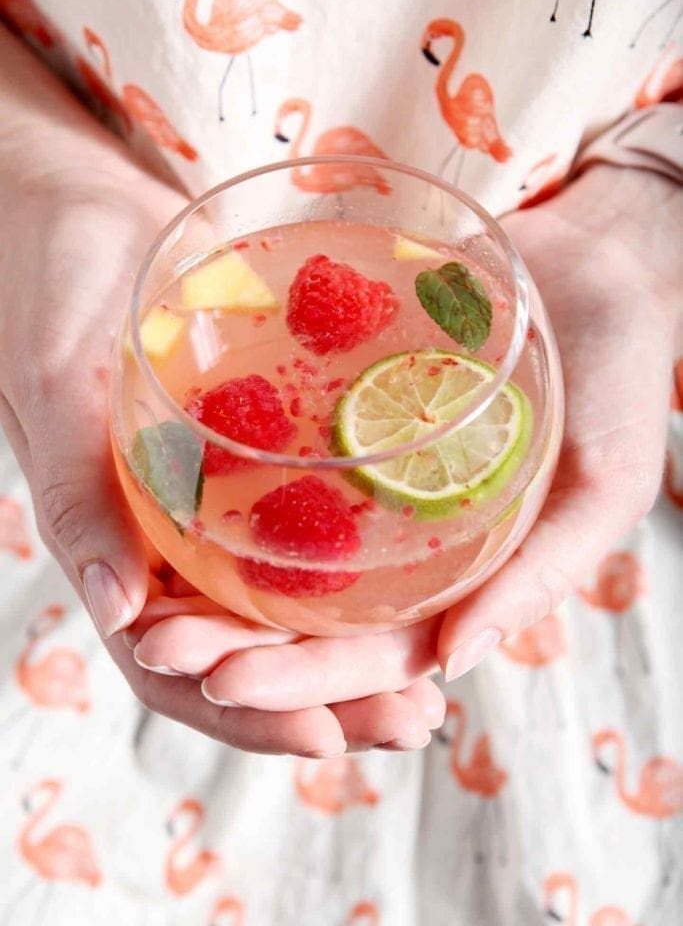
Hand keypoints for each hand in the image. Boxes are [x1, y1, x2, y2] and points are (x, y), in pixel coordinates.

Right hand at [0, 26, 444, 755]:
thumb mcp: (56, 380)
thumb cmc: (47, 282)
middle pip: (247, 646)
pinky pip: (301, 515)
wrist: (76, 208)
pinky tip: (417, 562)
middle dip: (325, 696)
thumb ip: (76, 488)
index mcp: (111, 544)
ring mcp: (209, 496)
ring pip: (281, 594)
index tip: (327, 738)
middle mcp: (164, 535)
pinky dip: (350, 554)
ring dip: (350, 642)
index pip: (174, 663)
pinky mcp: (248, 447)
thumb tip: (119, 609)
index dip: (244, 712)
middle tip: (415, 720)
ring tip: (432, 670)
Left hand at [131, 164, 680, 704]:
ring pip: (284, 547)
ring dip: (214, 578)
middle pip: (311, 609)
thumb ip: (541, 572)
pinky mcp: (346, 407)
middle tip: (155, 646)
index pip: (374, 649)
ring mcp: (372, 474)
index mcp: (462, 573)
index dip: (304, 679)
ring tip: (139, 593)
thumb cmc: (622, 376)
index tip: (223, 684)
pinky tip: (170, 487)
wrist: (598, 264)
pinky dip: (232, 481)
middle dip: (234, 641)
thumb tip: (453, 662)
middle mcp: (408, 535)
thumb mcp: (604, 482)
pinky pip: (283, 452)